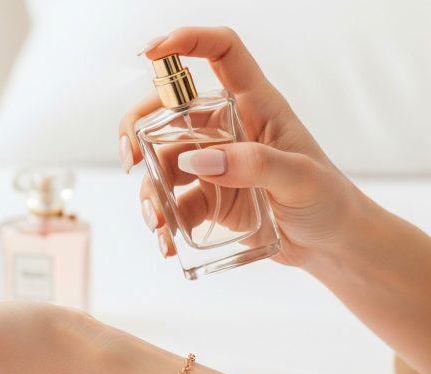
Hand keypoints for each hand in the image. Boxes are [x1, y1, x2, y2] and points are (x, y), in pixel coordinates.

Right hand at [120, 27, 367, 265]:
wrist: (330, 244)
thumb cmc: (328, 200)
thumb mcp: (301, 178)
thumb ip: (256, 165)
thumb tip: (198, 161)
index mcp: (256, 106)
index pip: (223, 54)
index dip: (188, 41)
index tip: (151, 52)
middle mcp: (228, 128)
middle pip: (170, 111)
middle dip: (138, 128)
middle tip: (130, 157)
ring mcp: (214, 163)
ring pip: (162, 162)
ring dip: (149, 189)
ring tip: (157, 221)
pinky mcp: (207, 197)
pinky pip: (173, 203)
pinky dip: (163, 220)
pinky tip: (166, 241)